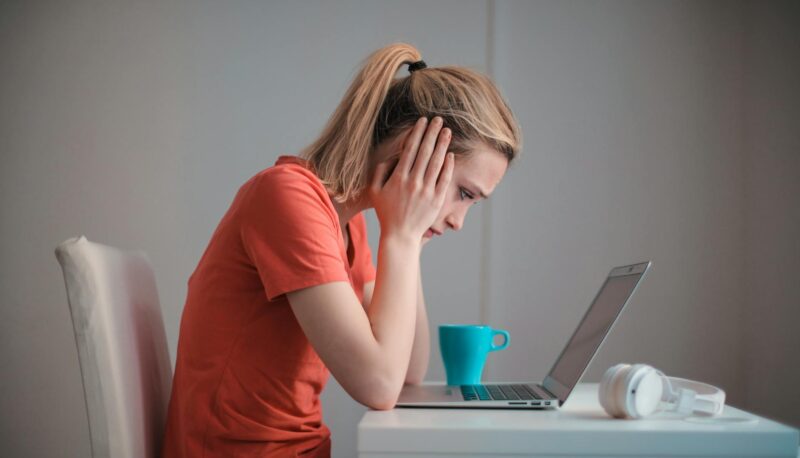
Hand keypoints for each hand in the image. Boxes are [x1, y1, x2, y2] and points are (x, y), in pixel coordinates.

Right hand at [369, 116, 453, 243]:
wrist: (400, 236)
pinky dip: (448, 166)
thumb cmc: (386, 212)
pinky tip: (451, 154)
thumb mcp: (374, 191)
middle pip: (425, 152)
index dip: (417, 133)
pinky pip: (444, 179)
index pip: (410, 149)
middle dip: (432, 133)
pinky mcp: (436, 200)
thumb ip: (380, 171)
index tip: (423, 121)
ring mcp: (426, 191)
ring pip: (436, 163)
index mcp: (398, 178)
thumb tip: (391, 156)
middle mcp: (413, 182)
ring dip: (442, 145)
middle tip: (439, 120)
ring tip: (447, 131)